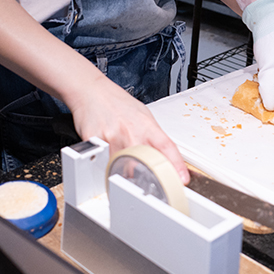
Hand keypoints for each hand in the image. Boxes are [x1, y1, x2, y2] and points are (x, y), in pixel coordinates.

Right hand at [66, 74, 189, 183]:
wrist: (92, 91)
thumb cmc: (117, 103)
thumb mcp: (143, 115)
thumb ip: (153, 137)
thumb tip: (165, 157)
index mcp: (146, 125)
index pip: (166, 147)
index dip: (176, 165)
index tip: (182, 180)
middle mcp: (131, 131)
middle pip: (144, 163)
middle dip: (147, 176)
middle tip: (147, 183)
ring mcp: (113, 137)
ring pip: (121, 168)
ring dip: (123, 173)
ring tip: (121, 165)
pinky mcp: (95, 142)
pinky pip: (101, 163)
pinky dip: (104, 166)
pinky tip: (104, 158)